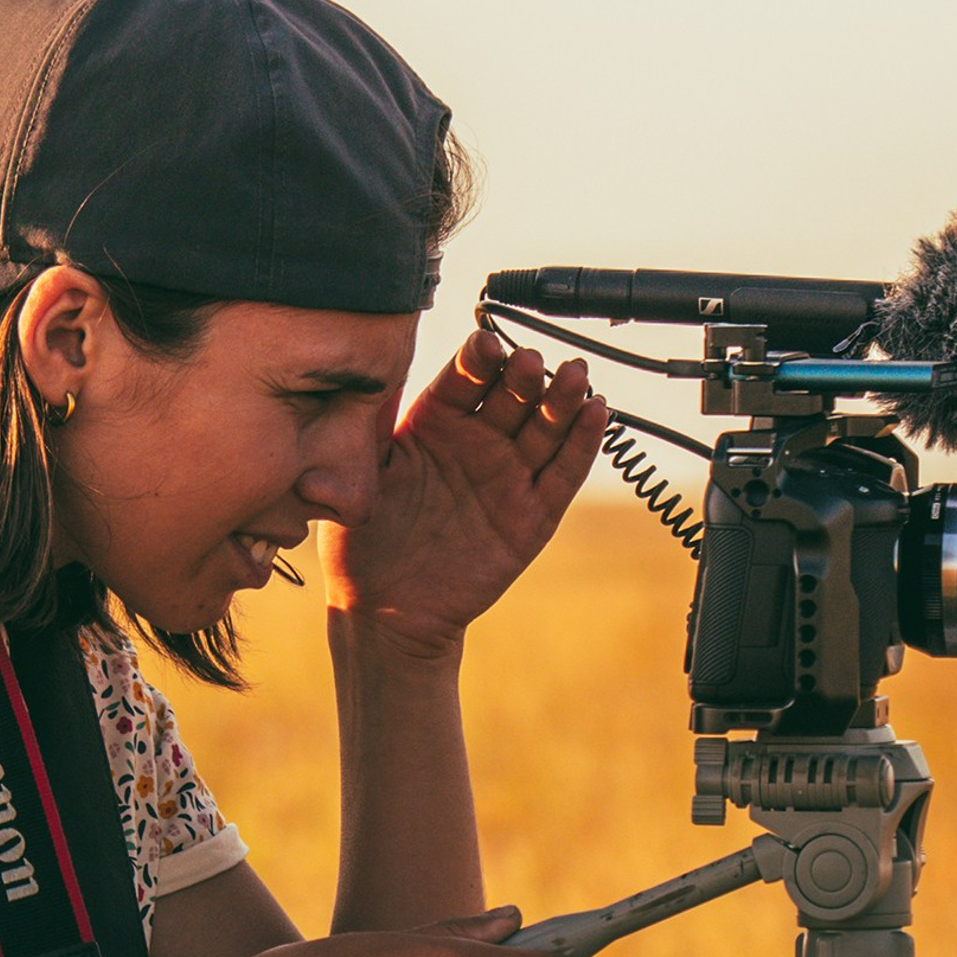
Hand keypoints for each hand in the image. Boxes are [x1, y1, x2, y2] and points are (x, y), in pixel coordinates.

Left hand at [320, 332, 607, 659]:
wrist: (383, 612)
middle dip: (524, 376)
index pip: (465, 379)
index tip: (484, 343)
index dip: (478, 360)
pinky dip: (582, 445)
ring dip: (563, 399)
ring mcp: (508, 477)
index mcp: (435, 423)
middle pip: (512, 396)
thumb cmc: (360, 541)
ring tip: (575, 376)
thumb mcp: (362, 472)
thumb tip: (374, 364)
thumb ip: (375, 421)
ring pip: (545, 429)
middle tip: (531, 361)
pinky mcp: (532, 517)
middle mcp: (477, 442)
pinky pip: (563, 476)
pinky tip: (596, 412)